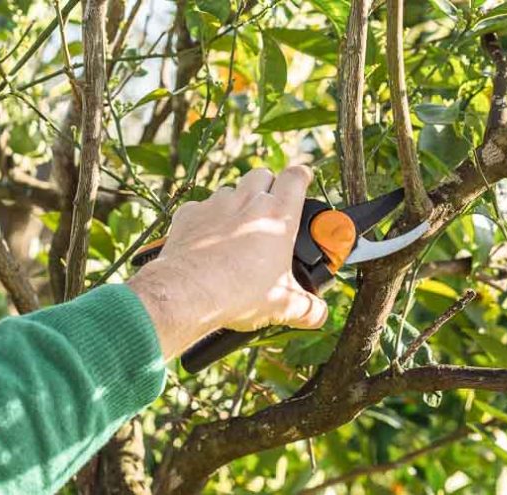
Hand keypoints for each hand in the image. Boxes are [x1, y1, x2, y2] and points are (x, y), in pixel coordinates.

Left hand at [128, 166, 327, 358]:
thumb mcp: (284, 305)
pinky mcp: (189, 215)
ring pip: (230, 189)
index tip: (303, 179)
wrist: (188, 294)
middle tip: (270, 207)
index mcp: (279, 216)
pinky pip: (201, 207)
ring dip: (237, 202)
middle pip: (262, 174)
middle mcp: (248, 202)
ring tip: (238, 227)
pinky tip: (207, 239)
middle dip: (268, 185)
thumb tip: (318, 315)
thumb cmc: (240, 294)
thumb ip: (308, 308)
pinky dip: (206, 218)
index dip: (301, 175)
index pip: (296, 177)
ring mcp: (215, 205)